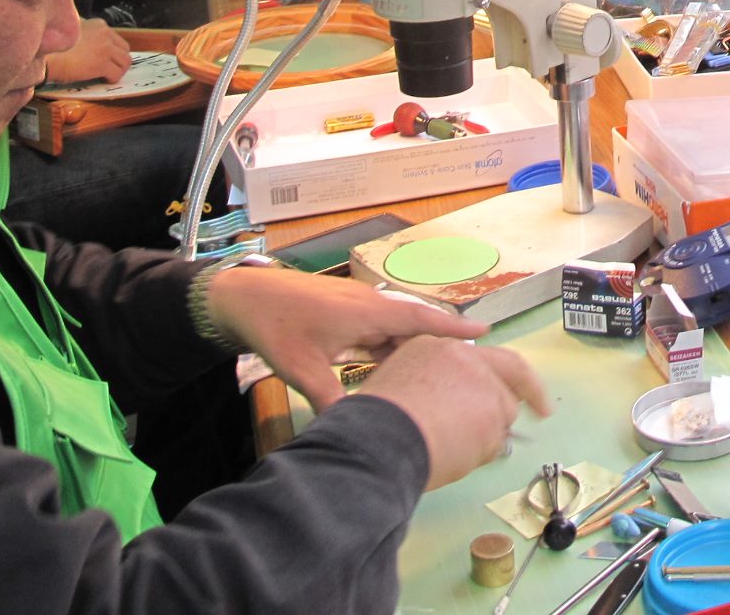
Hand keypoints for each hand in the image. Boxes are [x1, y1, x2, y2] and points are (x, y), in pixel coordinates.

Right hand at [42, 17, 131, 84]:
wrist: (45, 55)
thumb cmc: (52, 44)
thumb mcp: (71, 29)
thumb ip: (82, 30)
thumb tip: (83, 35)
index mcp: (98, 24)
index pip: (115, 38)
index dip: (112, 51)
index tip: (104, 59)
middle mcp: (105, 34)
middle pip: (125, 49)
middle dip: (118, 60)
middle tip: (109, 69)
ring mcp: (105, 48)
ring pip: (126, 62)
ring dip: (118, 70)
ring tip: (106, 76)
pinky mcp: (102, 64)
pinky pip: (117, 74)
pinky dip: (111, 79)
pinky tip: (102, 80)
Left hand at [203, 265, 504, 414]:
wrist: (244, 298)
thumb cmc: (276, 327)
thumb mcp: (302, 369)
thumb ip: (331, 401)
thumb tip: (354, 432)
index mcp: (367, 313)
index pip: (420, 319)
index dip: (454, 327)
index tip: (485, 332)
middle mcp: (369, 306)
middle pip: (416, 324)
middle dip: (443, 342)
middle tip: (469, 364)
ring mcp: (357, 309)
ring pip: (398, 328)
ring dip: (417, 345)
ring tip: (441, 369)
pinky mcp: (345, 314)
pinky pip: (381, 329)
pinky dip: (394, 345)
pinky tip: (398, 364)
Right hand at [352, 335, 550, 489]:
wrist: (379, 441)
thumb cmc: (376, 425)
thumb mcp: (397, 387)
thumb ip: (431, 387)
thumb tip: (447, 407)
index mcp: (437, 346)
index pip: (479, 355)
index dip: (498, 371)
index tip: (513, 382)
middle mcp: (466, 357)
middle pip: (510, 372)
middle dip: (531, 390)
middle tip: (542, 409)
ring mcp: (484, 383)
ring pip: (503, 413)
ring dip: (489, 434)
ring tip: (454, 451)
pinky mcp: (494, 411)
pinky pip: (497, 440)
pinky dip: (483, 454)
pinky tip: (456, 458)